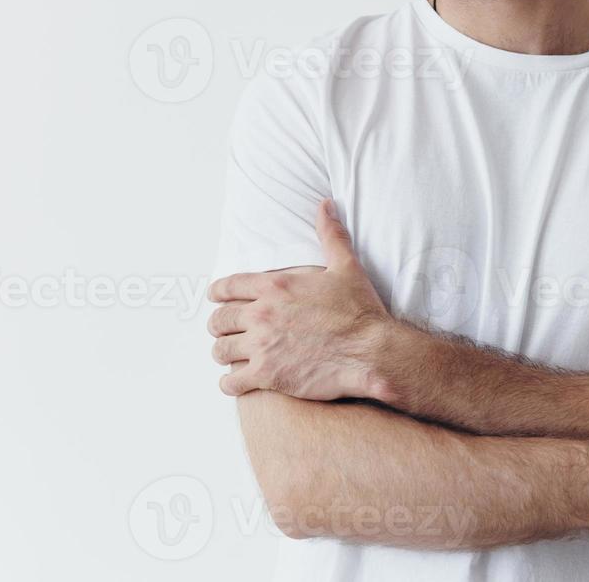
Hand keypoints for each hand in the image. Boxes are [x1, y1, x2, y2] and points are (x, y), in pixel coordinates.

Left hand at [207, 199, 393, 399]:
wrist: (370, 350)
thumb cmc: (359, 310)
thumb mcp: (345, 266)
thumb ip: (330, 234)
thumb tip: (325, 205)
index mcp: (275, 286)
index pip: (228, 286)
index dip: (218, 293)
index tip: (217, 299)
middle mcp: (262, 314)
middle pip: (219, 320)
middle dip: (220, 326)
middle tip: (227, 331)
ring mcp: (262, 346)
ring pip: (221, 351)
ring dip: (224, 353)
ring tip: (232, 356)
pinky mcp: (267, 375)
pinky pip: (231, 382)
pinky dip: (230, 383)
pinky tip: (238, 382)